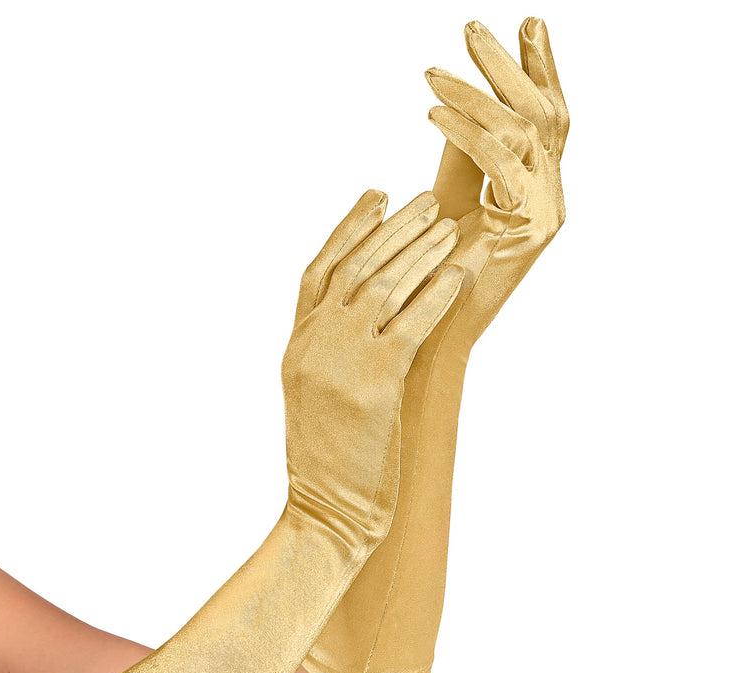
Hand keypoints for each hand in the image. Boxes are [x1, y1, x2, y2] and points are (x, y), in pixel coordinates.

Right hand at [282, 189, 462, 545]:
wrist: (323, 510)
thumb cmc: (328, 462)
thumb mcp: (316, 397)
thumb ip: (333, 352)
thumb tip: (373, 317)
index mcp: (297, 345)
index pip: (318, 270)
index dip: (348, 228)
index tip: (377, 196)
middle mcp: (313, 344)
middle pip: (356, 267)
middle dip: (395, 229)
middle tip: (428, 201)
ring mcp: (341, 361)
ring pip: (384, 286)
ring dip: (421, 251)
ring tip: (450, 226)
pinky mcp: (374, 384)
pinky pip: (412, 323)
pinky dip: (438, 293)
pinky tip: (460, 273)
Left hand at [426, 16, 568, 346]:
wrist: (432, 330)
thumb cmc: (433, 269)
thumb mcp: (450, 197)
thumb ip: (464, 151)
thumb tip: (454, 98)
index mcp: (539, 189)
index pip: (549, 118)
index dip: (540, 69)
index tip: (527, 23)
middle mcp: (553, 197)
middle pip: (546, 114)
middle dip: (510, 66)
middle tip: (471, 28)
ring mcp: (549, 214)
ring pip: (527, 131)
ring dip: (477, 94)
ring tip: (431, 74)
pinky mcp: (533, 230)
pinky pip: (503, 164)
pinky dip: (467, 132)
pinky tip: (433, 112)